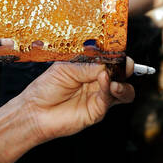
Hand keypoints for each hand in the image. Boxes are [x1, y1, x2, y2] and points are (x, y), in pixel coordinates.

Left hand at [18, 59, 135, 144]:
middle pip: (122, 74)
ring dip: (123, 83)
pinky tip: (104, 81)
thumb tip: (108, 65)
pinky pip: (109, 99)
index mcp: (91, 68)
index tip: (119, 51)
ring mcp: (99, 97)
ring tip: (113, 79)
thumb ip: (88, 66)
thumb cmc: (46, 87)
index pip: (112, 60)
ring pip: (125, 91)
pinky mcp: (97, 111)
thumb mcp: (66, 68)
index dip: (118, 56)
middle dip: (126, 67)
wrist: (35, 110)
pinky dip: (109, 89)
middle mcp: (98, 82)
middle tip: (124, 64)